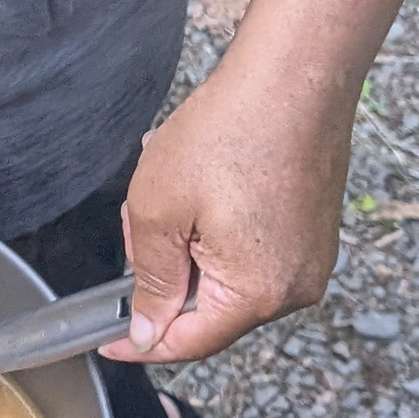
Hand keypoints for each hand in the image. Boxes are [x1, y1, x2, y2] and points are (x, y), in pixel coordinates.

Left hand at [99, 0, 418, 363]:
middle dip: (163, 274)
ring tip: (172, 193)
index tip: (106, 338)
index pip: (188, 343)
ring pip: (225, 278)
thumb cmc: (230, 132)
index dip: (140, 342)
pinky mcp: (312, 232)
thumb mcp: (157, 212)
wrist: (294, 74)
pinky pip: (251, 252)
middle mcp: (295, 287)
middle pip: (207, 310)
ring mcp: (310, 259)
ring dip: (187, 246)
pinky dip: (215, 231)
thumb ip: (151, 281)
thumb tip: (148, 332)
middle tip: (139, 223)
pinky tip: (204, 187)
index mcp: (258, 293)